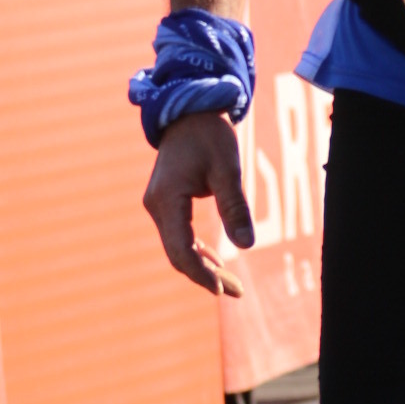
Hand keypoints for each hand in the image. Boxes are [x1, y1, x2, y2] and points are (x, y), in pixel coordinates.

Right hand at [143, 109, 253, 296]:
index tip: (222, 290)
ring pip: (179, 247)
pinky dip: (198, 251)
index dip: (201, 274)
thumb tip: (247, 245)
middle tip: (237, 292)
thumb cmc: (210, 135)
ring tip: (233, 286)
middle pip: (178, 254)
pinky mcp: (167, 203)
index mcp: (168, 199)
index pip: (181, 249)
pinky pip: (180, 236)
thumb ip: (235, 206)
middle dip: (206, 276)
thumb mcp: (227, 169)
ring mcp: (159, 205)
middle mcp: (157, 206)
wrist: (189, 111)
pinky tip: (217, 263)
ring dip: (203, 267)